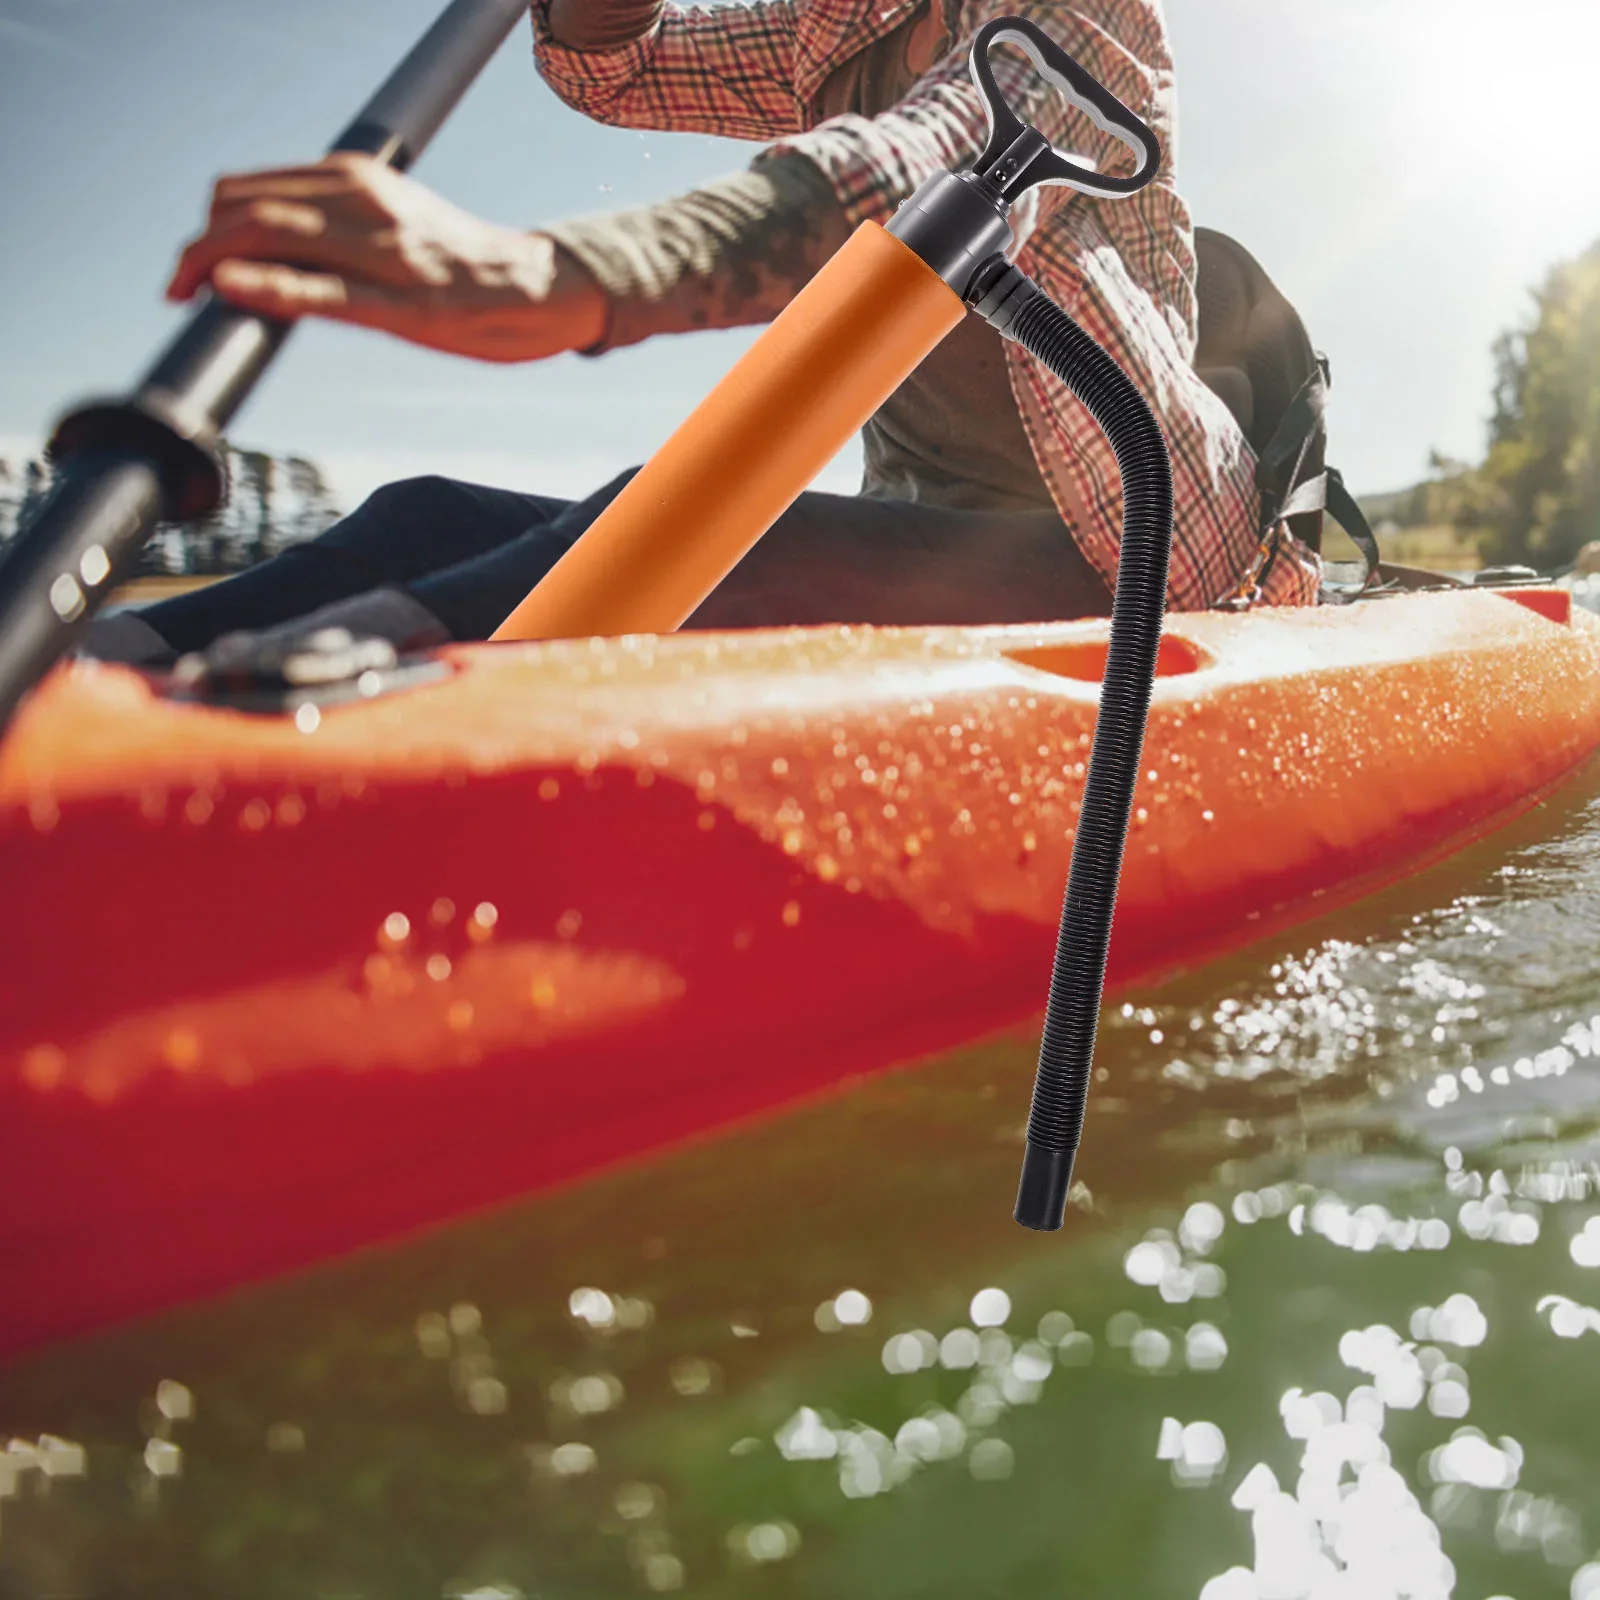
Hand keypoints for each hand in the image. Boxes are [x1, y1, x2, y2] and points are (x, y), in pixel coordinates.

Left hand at [166, 153, 608, 362]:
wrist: (541, 288)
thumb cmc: (461, 266)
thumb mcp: (392, 225)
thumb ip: (336, 226)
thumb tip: (271, 248)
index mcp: (357, 180)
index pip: (252, 189)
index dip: (207, 223)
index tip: (193, 265)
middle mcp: (365, 203)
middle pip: (247, 207)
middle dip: (195, 244)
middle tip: (177, 286)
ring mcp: (387, 253)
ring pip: (274, 235)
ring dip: (213, 260)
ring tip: (187, 292)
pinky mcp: (410, 306)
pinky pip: (329, 292)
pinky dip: (272, 284)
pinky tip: (235, 286)